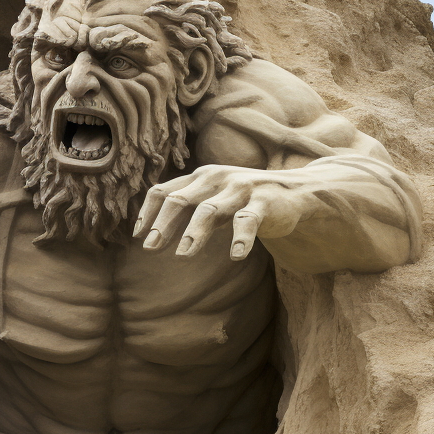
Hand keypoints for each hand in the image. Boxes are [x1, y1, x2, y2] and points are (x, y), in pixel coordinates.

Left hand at [132, 165, 310, 259]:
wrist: (295, 190)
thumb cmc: (244, 198)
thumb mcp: (213, 199)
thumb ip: (187, 207)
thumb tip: (148, 230)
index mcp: (199, 177)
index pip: (164, 191)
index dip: (147, 213)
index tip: (137, 236)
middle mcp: (216, 178)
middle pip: (180, 199)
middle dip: (162, 224)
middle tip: (150, 248)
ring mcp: (240, 188)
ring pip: (210, 209)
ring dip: (194, 232)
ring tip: (183, 255)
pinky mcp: (265, 201)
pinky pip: (249, 220)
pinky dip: (241, 237)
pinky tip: (235, 255)